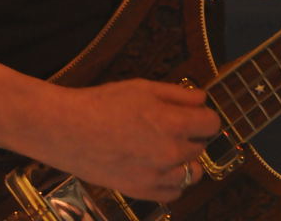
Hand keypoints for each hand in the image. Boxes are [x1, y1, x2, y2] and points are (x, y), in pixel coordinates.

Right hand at [32, 78, 219, 202]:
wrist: (69, 130)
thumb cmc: (103, 104)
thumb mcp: (142, 87)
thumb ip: (177, 94)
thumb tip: (202, 99)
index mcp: (171, 123)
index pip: (211, 124)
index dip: (205, 115)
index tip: (196, 113)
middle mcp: (169, 153)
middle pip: (201, 146)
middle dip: (191, 134)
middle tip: (170, 124)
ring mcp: (157, 176)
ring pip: (192, 173)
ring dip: (186, 160)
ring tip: (167, 147)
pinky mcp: (143, 191)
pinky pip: (174, 192)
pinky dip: (172, 181)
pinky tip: (158, 165)